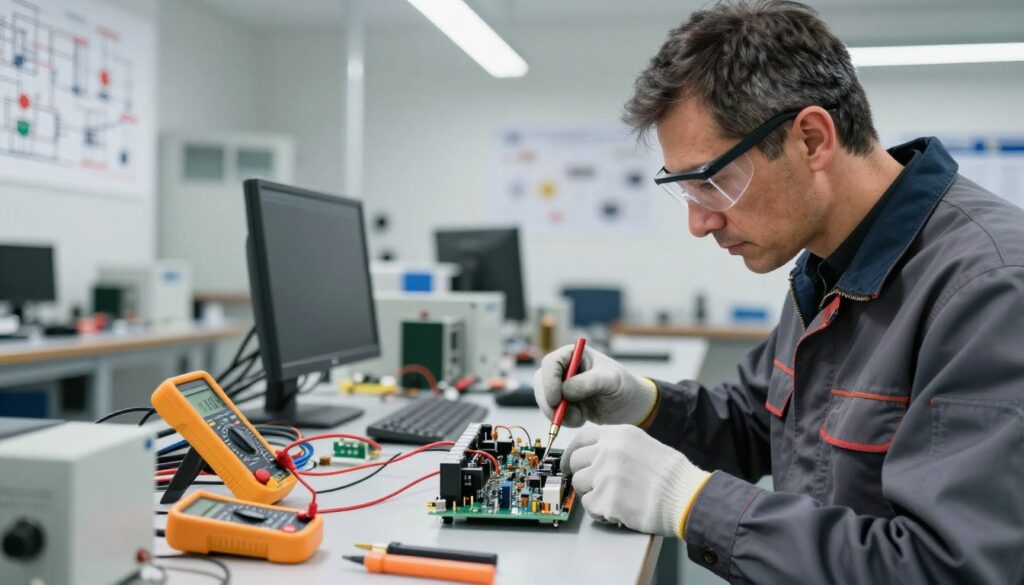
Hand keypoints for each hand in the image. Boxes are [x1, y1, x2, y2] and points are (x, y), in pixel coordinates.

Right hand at [532, 345, 657, 426]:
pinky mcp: (563, 402)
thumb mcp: (611, 380)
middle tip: (562, 416)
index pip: (551, 362)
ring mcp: (561, 386)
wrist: (628, 406)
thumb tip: (566, 390)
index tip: (557, 399)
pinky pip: (551, 412)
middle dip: (549, 401)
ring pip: (544, 399)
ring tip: (579, 418)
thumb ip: (590, 382)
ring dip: (557, 413)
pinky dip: (562, 420)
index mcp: (574, 355)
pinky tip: (579, 419)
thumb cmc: (623, 386)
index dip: (549, 381)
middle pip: (542, 381)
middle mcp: (564, 368)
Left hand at [561, 425, 710, 536]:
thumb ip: (617, 446)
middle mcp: (608, 450)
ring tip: (612, 499)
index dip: (571, 452)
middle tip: (595, 486)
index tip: (569, 463)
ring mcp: (604, 474)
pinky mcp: (605, 499)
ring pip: (579, 484)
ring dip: (591, 494)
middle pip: (576, 461)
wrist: (685, 497)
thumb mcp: (643, 444)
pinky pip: (588, 506)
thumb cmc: (671, 476)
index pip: (581, 438)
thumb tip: (593, 457)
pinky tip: (616, 511)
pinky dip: (599, 511)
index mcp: (619, 434)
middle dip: (583, 475)